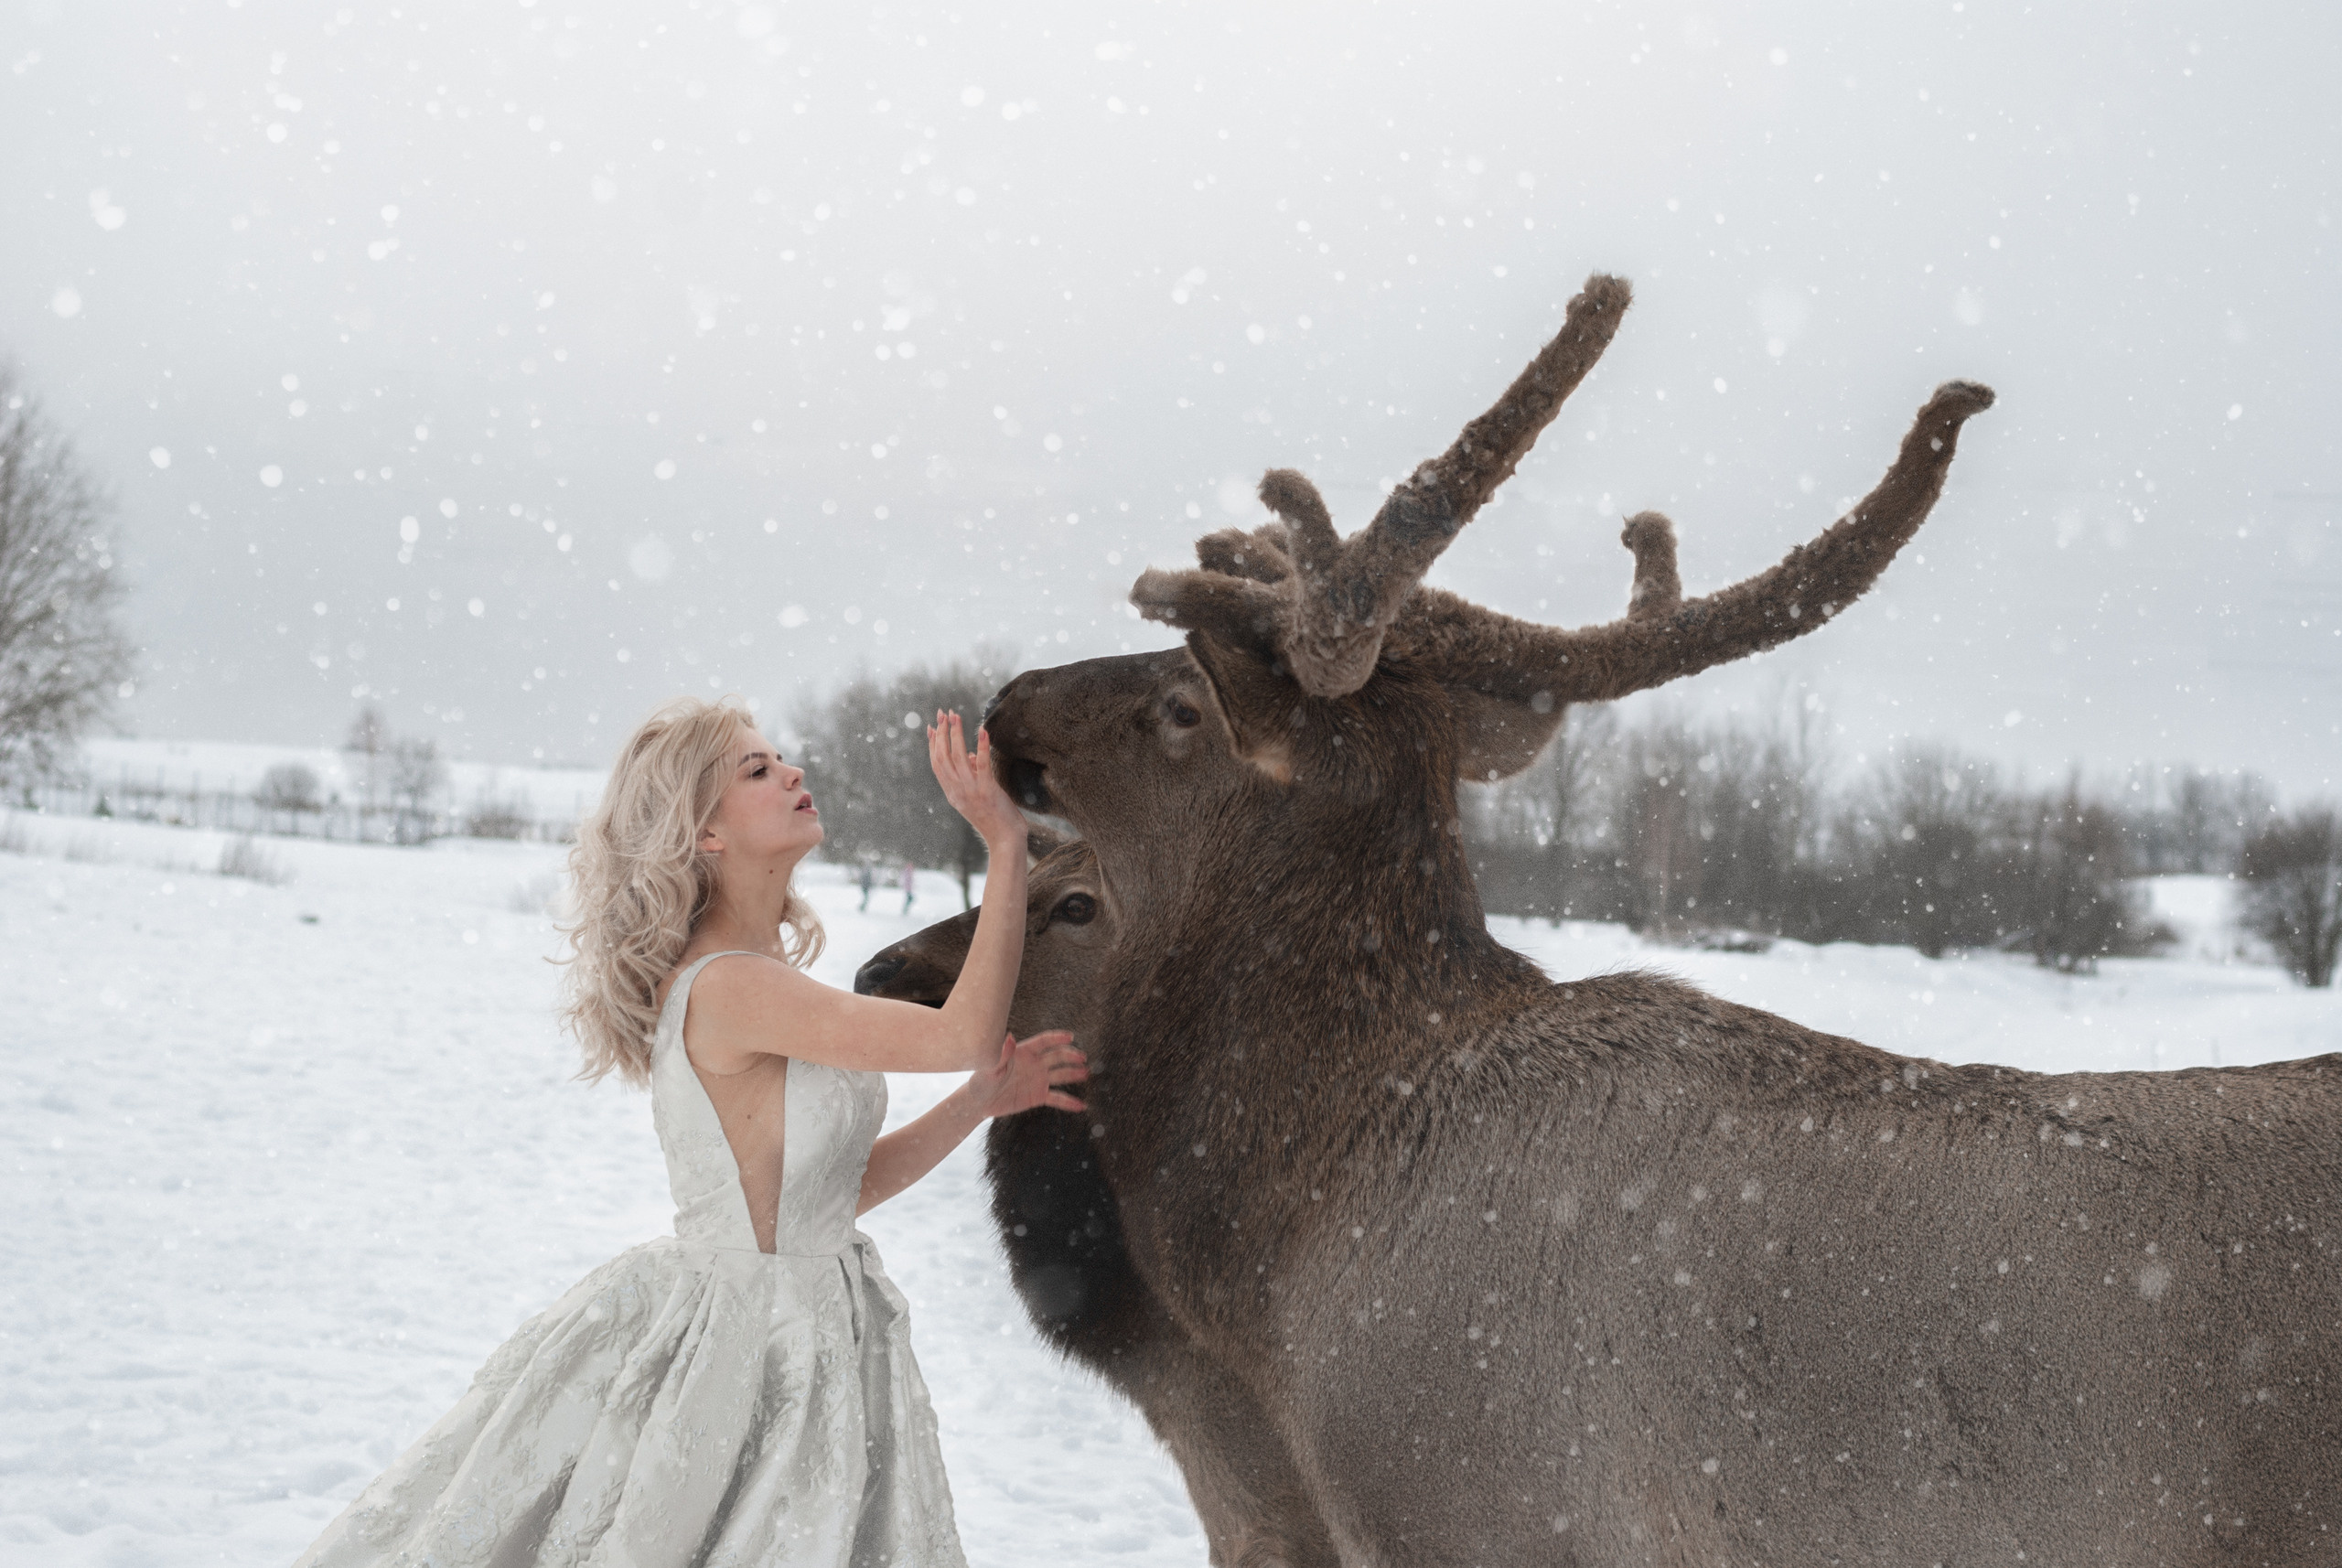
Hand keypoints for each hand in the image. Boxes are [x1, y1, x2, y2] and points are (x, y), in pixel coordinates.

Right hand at [926, 710, 1026, 846]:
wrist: (1005, 841)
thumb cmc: (995, 819)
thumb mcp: (978, 796)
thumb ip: (972, 775)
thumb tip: (973, 754)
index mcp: (952, 793)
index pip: (937, 764)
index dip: (932, 744)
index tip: (931, 726)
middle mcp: (957, 791)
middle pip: (943, 757)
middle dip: (941, 733)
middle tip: (943, 713)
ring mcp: (971, 791)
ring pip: (958, 758)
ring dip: (956, 734)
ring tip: (955, 716)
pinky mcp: (987, 791)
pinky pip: (983, 765)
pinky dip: (982, 746)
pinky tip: (982, 730)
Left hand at [965, 1030, 1086, 1118]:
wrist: (979, 1102)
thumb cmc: (981, 1080)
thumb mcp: (990, 1067)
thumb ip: (1002, 1054)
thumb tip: (1008, 1036)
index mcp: (1024, 1052)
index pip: (1044, 1042)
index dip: (1057, 1038)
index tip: (1070, 1036)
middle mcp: (1034, 1064)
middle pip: (1057, 1056)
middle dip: (1070, 1056)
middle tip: (1081, 1058)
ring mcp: (1038, 1080)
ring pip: (1060, 1075)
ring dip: (1074, 1073)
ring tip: (1085, 1073)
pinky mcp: (1038, 1096)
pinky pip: (1057, 1098)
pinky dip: (1069, 1102)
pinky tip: (1081, 1105)